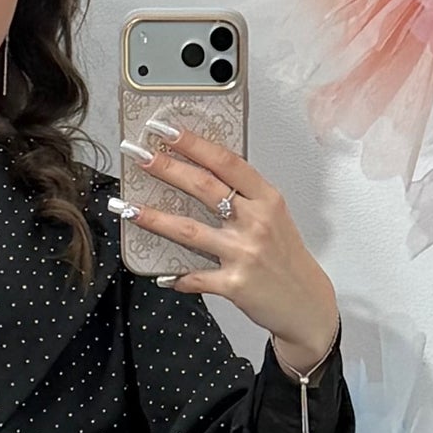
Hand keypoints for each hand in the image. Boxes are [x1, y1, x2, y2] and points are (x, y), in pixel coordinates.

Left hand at [118, 120, 339, 375]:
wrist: (306, 302)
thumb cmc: (286, 257)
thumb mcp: (274, 217)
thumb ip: (245, 198)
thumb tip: (201, 176)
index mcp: (266, 199)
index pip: (226, 163)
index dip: (195, 144)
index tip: (167, 130)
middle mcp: (256, 222)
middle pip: (204, 188)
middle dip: (167, 169)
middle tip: (139, 155)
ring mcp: (244, 253)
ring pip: (190, 231)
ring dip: (154, 218)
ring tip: (127, 207)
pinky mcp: (235, 285)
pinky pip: (196, 278)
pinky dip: (178, 278)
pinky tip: (162, 276)